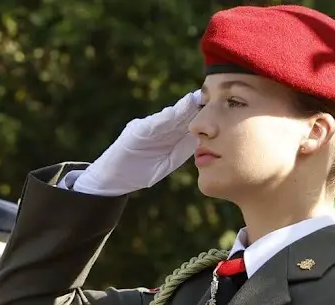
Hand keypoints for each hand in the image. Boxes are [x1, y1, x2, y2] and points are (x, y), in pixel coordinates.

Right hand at [70, 90, 201, 195]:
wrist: (115, 177)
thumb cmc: (141, 171)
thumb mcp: (166, 162)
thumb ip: (182, 150)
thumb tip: (201, 140)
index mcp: (168, 136)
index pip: (188, 124)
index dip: (202, 116)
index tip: (220, 109)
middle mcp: (159, 129)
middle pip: (180, 116)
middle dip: (195, 107)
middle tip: (212, 96)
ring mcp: (148, 128)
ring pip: (169, 117)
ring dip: (182, 108)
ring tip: (196, 98)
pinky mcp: (137, 132)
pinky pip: (154, 125)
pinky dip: (165, 118)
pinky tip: (176, 112)